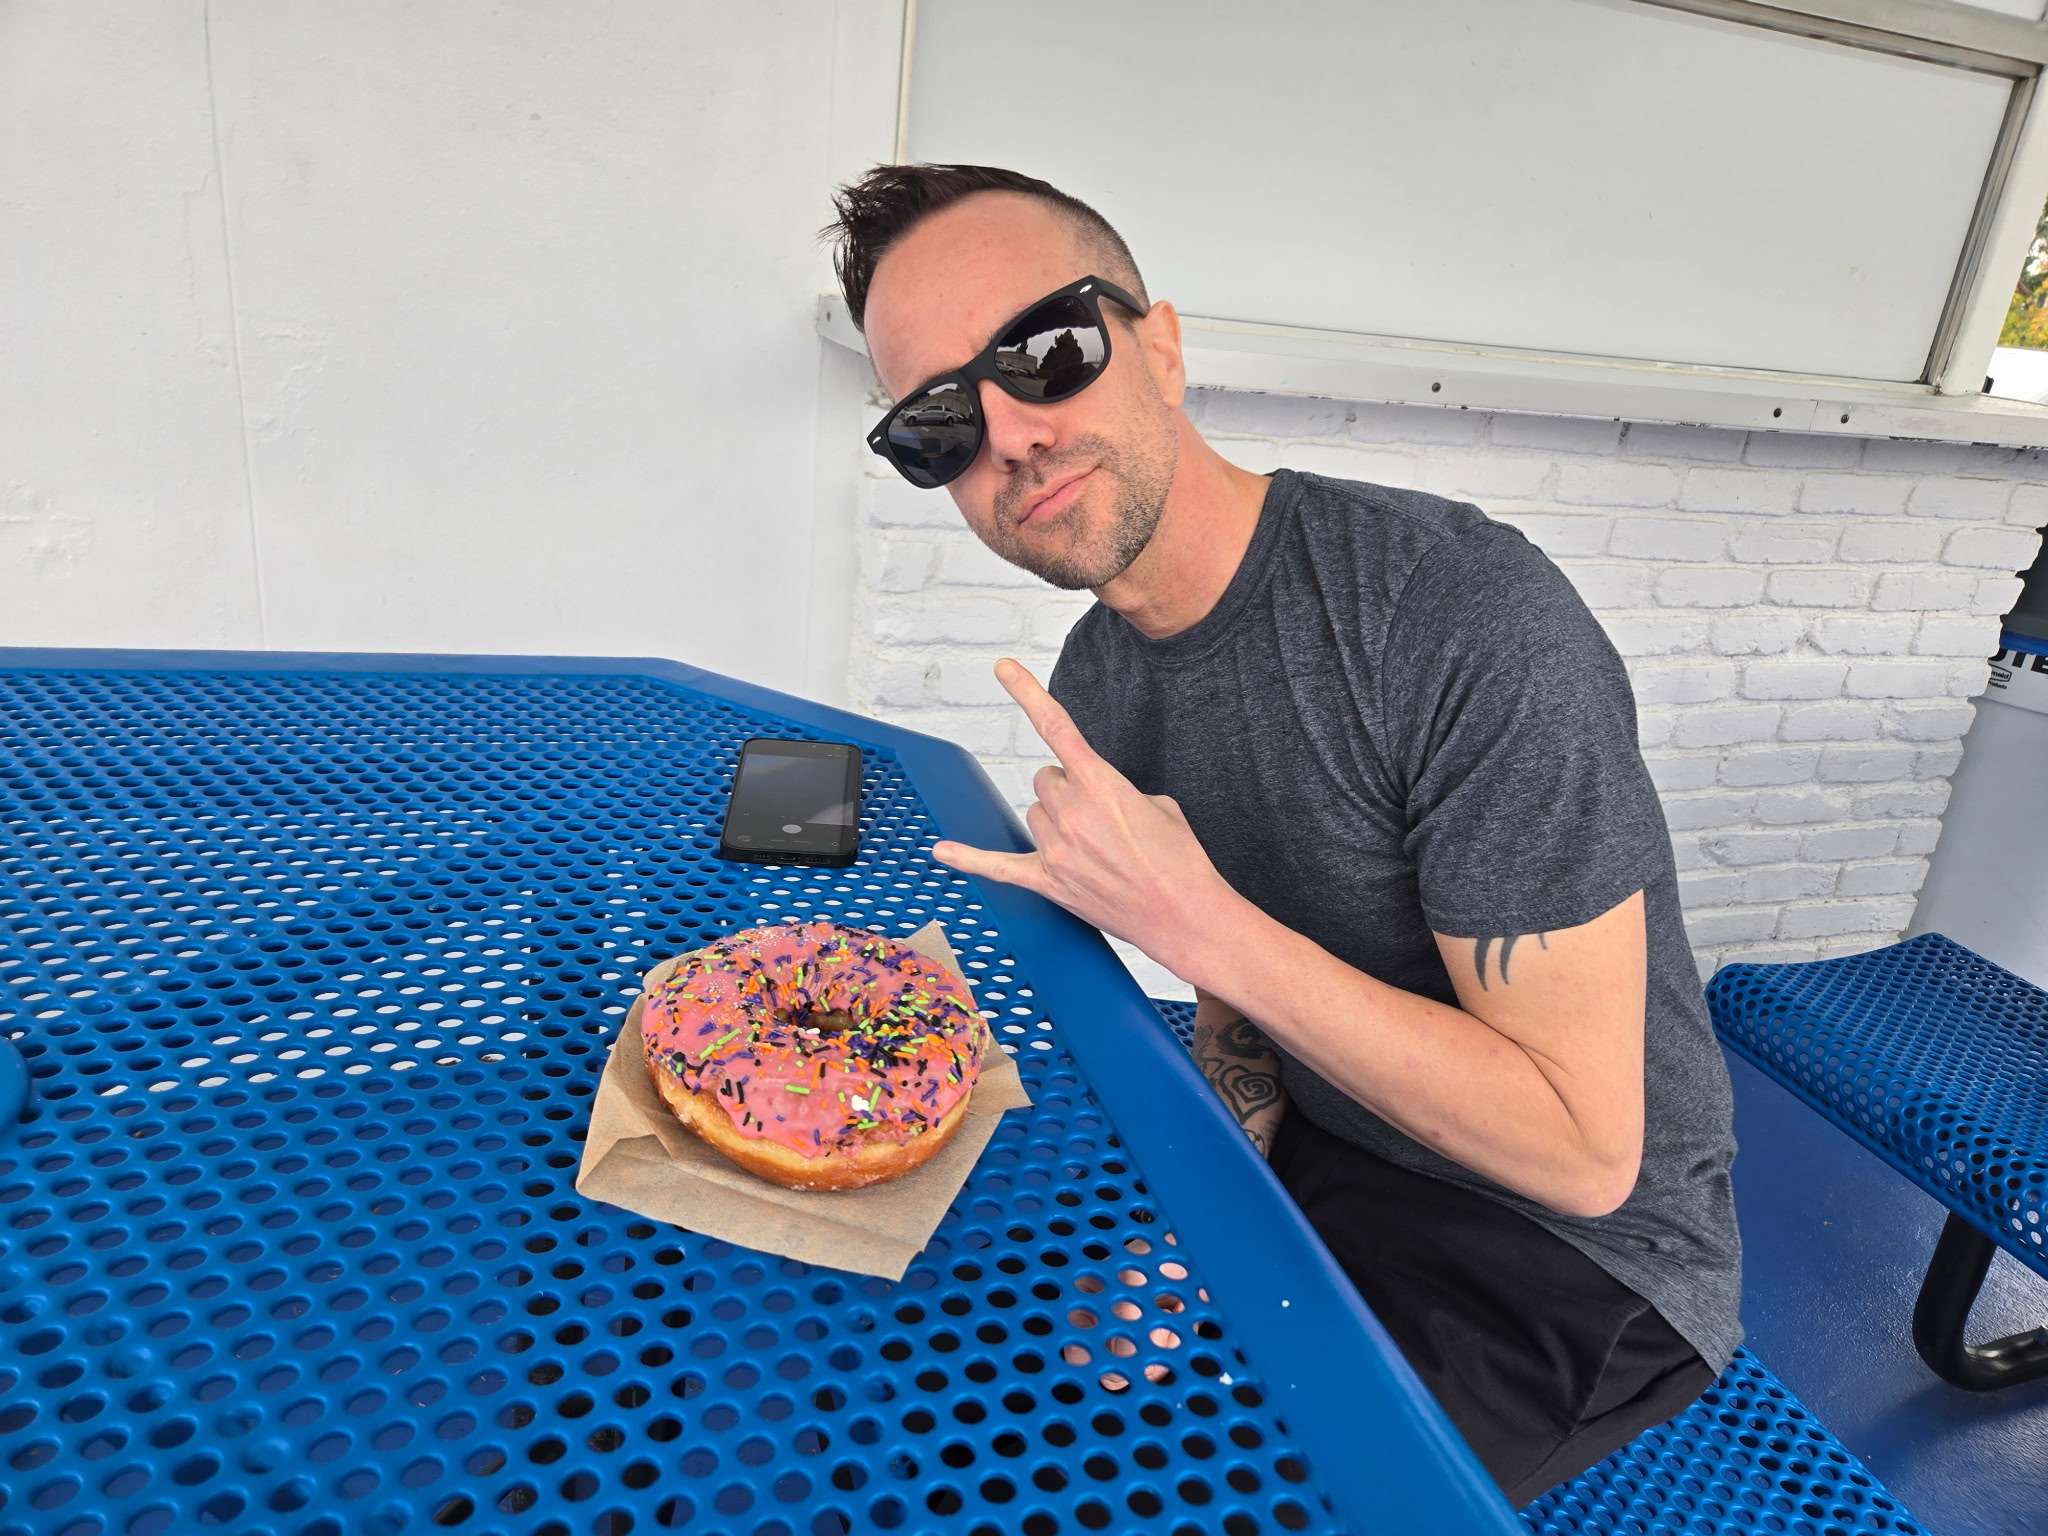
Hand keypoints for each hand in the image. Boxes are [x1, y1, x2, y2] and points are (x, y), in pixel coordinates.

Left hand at [932, 658, 1238, 972]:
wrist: (1186, 914)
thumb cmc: (1180, 859)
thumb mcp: (1159, 805)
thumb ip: (1116, 790)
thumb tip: (1095, 800)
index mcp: (1102, 784)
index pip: (1056, 727)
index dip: (1026, 693)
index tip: (1003, 668)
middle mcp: (1072, 812)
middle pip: (1046, 779)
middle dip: (1067, 790)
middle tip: (1100, 817)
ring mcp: (1057, 849)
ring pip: (1034, 814)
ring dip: (1055, 821)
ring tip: (1094, 848)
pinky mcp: (1049, 882)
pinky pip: (998, 866)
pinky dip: (969, 859)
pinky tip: (942, 851)